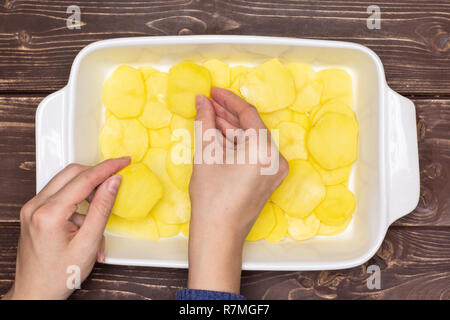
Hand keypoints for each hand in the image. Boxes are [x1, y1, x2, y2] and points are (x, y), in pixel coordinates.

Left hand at [3, 157, 129, 299]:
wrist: (36, 293)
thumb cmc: (59, 275)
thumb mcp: (88, 243)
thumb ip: (102, 208)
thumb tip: (113, 182)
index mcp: (48, 214)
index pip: (84, 179)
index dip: (107, 167)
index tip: (123, 161)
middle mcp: (35, 206)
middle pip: (72, 173)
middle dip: (97, 174)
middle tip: (117, 177)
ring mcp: (32, 208)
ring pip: (66, 182)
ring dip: (88, 190)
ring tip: (100, 213)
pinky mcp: (33, 212)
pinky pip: (59, 195)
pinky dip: (78, 201)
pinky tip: (87, 222)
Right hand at [188, 87, 288, 293]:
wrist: (218, 236)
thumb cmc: (211, 197)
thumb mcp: (205, 155)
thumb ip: (205, 122)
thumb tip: (202, 101)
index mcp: (265, 150)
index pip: (248, 113)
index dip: (228, 99)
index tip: (212, 90)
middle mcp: (277, 159)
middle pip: (251, 127)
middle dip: (227, 114)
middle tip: (207, 103)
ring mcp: (276, 170)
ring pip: (251, 140)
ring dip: (230, 129)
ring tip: (208, 118)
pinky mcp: (270, 179)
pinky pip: (254, 153)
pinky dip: (237, 145)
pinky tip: (219, 136)